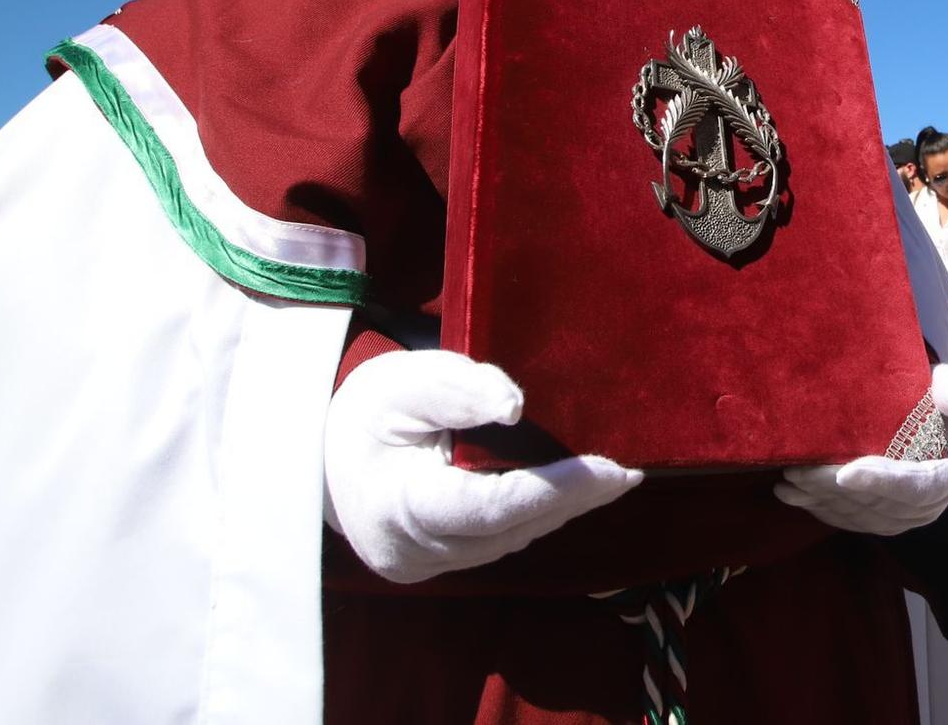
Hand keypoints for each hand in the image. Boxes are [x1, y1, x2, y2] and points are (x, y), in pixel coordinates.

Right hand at [324, 350, 642, 584]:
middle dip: (573, 500)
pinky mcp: (434, 564)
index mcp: (399, 506)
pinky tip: (565, 491)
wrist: (319, 452)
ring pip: (509, 540)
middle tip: (628, 473)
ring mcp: (423, 566)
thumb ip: (460, 389)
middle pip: (511, 528)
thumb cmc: (367, 409)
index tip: (611, 470)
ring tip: (607, 478)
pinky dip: (530, 516)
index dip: (557, 489)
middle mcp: (413, 551)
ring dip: (557, 510)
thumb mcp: (406, 382)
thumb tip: (516, 405)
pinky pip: (496, 541)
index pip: (492, 505)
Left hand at [774, 364, 947, 535]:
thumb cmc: (933, 397)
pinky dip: (818, 509)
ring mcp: (901, 519)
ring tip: (787, 479)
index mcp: (946, 475)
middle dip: (834, 490)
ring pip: (857, 516)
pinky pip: (848, 521)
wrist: (923, 416)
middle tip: (797, 470)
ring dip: (819, 500)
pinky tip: (791, 494)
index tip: (844, 473)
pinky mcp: (879, 522)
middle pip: (876, 504)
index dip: (879, 482)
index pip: (913, 486)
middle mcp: (926, 507)